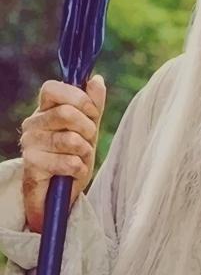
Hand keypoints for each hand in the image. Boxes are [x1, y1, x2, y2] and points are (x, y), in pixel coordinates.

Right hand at [20, 75, 105, 232]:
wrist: (59, 194)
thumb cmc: (73, 157)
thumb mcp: (89, 128)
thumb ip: (93, 105)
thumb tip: (96, 79)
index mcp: (45, 109)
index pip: (53, 88)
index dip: (78, 98)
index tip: (92, 112)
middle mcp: (33, 123)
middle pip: (67, 113)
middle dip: (88, 129)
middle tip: (88, 141)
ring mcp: (29, 143)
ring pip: (71, 139)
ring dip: (85, 152)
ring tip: (79, 158)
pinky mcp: (32, 165)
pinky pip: (69, 162)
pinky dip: (79, 169)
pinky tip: (72, 173)